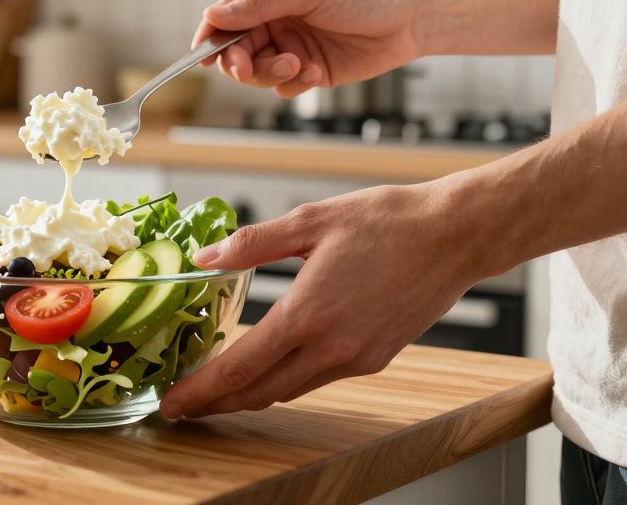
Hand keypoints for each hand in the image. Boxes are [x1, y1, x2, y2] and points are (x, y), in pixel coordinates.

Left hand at [160, 181, 498, 418]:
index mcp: (308, 314)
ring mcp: (356, 358)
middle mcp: (332, 347)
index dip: (201, 390)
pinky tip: (271, 367)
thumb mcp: (309, 220)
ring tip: (216, 391)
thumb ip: (252, 243)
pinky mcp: (375, 358)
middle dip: (216, 403)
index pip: (240, 368)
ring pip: (289, 390)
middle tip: (182, 406)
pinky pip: (318, 379)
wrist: (454, 235)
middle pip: (259, 392)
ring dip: (250, 395)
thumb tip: (206, 256)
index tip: (172, 402)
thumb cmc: (388, 222)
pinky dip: (286, 380)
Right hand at [192, 0, 427, 96]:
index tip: (203, 56)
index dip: (210, 37)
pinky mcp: (309, 71)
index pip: (225, 16)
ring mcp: (290, 46)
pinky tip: (319, 71)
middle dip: (240, 62)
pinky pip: (284, 87)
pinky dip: (296, 83)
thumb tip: (212, 15)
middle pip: (236, 50)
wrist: (412, 18)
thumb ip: (259, 5)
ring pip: (257, 72)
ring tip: (300, 65)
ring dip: (272, 72)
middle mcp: (275, 19)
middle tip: (246, 69)